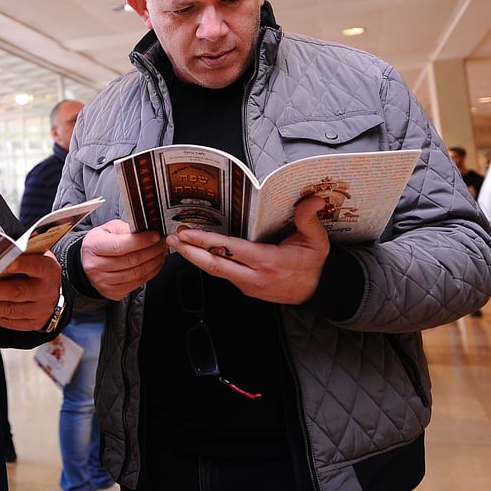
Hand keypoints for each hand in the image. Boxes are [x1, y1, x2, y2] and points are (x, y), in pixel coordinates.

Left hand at [0, 251, 60, 330]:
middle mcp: (46, 291)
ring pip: (10, 310)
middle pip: (17, 292)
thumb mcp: (36, 255)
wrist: (52, 291)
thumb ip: (18, 253)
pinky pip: (8, 322)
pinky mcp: (32, 323)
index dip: (20, 264)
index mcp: (48, 270)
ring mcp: (40, 310)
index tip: (3, 262)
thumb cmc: (36, 268)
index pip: (35, 266)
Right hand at [80, 219, 166, 299]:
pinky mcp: (112, 292)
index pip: (120, 246)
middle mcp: (95, 266)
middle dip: (152, 251)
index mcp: (93, 247)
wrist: (89, 261)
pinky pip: (137, 283)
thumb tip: (146, 231)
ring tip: (161, 252)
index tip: (156, 236)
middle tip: (163, 243)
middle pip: (131, 261)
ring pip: (136, 273)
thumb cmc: (100, 243)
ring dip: (154, 262)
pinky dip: (150, 273)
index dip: (142, 241)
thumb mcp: (108, 229)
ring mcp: (103, 282)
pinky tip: (155, 264)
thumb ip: (126, 229)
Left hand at [168, 195, 329, 304]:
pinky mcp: (246, 287)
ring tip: (178, 241)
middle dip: (189, 251)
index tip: (187, 233)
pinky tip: (196, 251)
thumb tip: (313, 199)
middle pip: (214, 265)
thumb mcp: (317, 241)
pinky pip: (223, 273)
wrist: (319, 291)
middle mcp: (253, 276)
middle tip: (172, 238)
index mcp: (267, 261)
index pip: (230, 250)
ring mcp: (248, 284)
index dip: (206, 242)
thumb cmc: (314, 265)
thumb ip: (309, 219)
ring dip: (194, 256)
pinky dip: (208, 261)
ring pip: (215, 270)